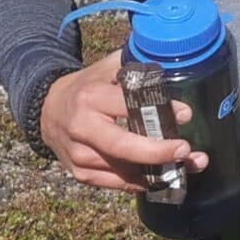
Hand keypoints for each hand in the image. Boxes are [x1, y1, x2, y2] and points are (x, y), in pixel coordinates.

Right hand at [39, 48, 207, 194]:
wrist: (47, 111)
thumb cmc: (87, 88)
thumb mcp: (106, 69)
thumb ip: (134, 64)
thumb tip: (169, 56)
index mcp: (91, 97)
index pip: (127, 105)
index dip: (157, 111)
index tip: (186, 114)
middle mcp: (82, 129)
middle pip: (122, 146)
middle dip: (156, 151)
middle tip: (185, 150)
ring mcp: (79, 156)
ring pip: (123, 170)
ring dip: (160, 171)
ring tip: (192, 164)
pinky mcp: (81, 175)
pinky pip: (117, 183)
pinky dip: (143, 182)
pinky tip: (167, 176)